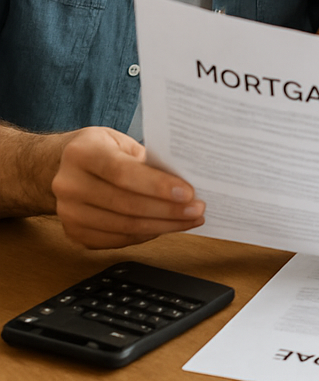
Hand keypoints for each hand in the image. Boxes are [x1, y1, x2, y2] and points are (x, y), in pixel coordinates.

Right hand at [51, 127, 204, 248]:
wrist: (59, 167)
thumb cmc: (100, 149)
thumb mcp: (120, 141)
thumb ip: (146, 159)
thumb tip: (185, 180)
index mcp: (82, 153)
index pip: (123, 173)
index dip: (157, 186)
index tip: (188, 193)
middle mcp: (69, 184)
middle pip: (126, 204)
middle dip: (168, 210)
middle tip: (197, 209)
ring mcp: (68, 212)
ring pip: (124, 226)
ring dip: (163, 226)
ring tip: (190, 220)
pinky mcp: (74, 232)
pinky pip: (117, 239)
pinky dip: (146, 235)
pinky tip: (166, 227)